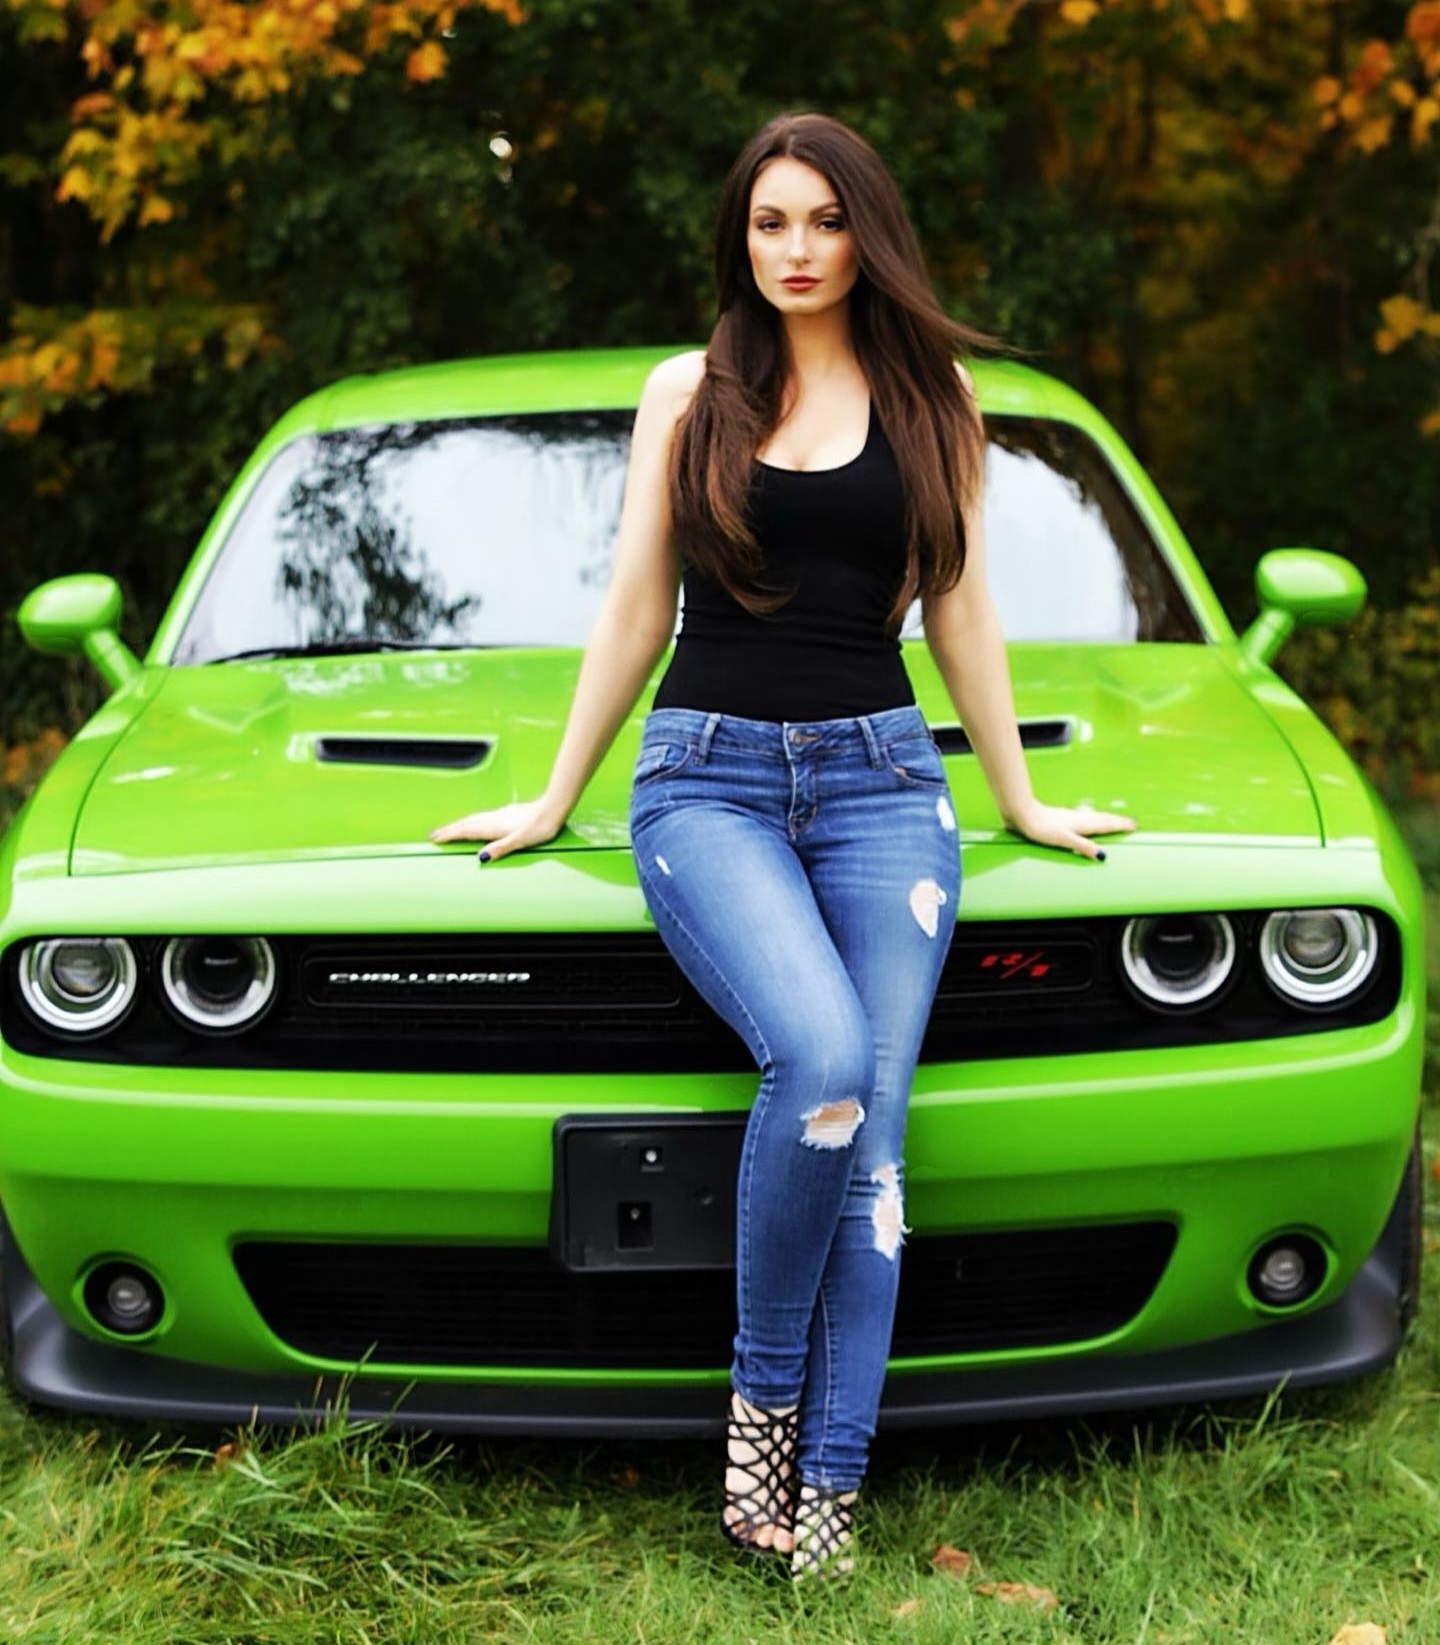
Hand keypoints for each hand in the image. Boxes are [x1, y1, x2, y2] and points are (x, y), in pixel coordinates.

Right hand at [429, 799, 564, 862]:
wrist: (553, 808)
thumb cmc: (540, 827)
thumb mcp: (521, 841)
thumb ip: (501, 848)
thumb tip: (482, 858)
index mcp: (494, 827)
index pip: (466, 831)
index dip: (450, 835)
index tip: (435, 838)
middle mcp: (494, 819)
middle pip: (466, 823)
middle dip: (449, 829)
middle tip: (434, 835)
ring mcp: (500, 814)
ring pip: (473, 819)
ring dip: (459, 824)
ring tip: (448, 829)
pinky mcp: (506, 813)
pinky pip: (482, 817)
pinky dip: (471, 821)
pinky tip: (474, 823)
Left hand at [1010, 801, 1135, 860]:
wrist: (1022, 813)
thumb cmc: (1040, 827)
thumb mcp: (1063, 839)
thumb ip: (1082, 846)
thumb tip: (1102, 855)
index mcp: (1081, 824)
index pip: (1105, 824)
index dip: (1120, 825)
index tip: (1134, 825)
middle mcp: (1077, 818)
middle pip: (1102, 819)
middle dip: (1116, 821)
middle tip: (1130, 822)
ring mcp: (1069, 817)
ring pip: (1092, 817)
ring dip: (1105, 819)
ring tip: (1113, 821)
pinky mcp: (1059, 818)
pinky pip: (1082, 818)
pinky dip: (1091, 820)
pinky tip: (1084, 821)